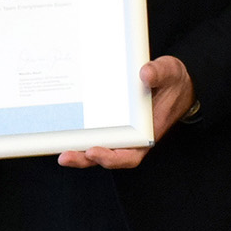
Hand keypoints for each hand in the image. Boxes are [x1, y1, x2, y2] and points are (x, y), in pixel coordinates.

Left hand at [58, 55, 193, 169]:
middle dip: (84, 159)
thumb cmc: (171, 80)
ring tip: (59, 150)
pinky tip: (61, 130)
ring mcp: (119, 132)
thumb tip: (145, 74)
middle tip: (65, 156)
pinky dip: (78, 136)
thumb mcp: (170, 71)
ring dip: (77, 151)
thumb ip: (159, 73)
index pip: (129, 155)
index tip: (94, 151)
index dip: (111, 158)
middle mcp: (131, 138)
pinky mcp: (109, 123)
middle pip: (106, 156)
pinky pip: (92, 133)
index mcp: (147, 133)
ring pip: (95, 148)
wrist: (171, 80)